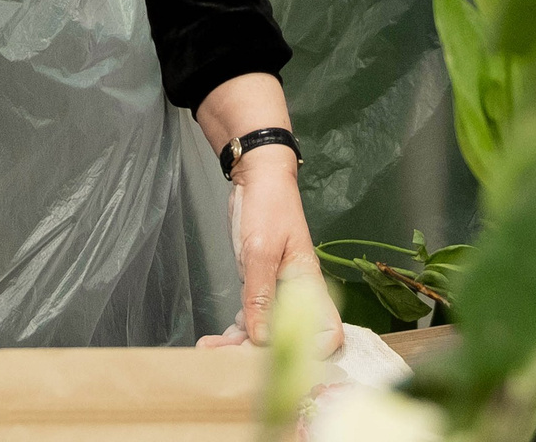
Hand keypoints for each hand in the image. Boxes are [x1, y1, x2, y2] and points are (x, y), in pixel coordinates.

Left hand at [192, 73, 338, 354]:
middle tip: (220, 356)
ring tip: (207, 348)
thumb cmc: (268, 207)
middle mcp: (297, 294)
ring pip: (265, 332)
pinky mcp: (260, 286)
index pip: (328, 330)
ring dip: (238, 346)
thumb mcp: (260, 250)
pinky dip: (235, 332)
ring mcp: (278, 291)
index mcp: (308, 285)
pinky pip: (252, 319)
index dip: (315, 352)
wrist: (258, 176)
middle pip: (288, 339)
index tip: (281, 360)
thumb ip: (261, 296)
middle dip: (255, 354)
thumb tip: (262, 341)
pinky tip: (214, 339)